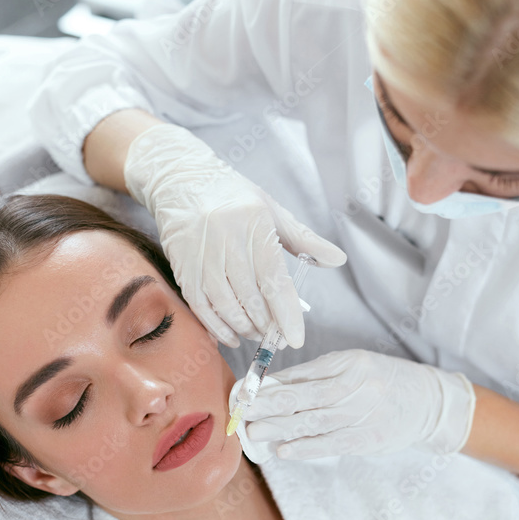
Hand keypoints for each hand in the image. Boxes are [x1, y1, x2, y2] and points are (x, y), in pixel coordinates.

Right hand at [124, 123, 345, 347]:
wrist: (180, 180)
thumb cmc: (233, 196)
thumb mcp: (272, 210)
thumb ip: (305, 239)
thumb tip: (338, 259)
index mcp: (253, 221)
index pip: (273, 278)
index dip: (286, 313)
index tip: (295, 338)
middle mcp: (225, 238)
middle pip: (250, 296)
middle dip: (268, 325)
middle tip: (279, 337)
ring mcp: (201, 255)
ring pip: (225, 305)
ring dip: (245, 328)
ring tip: (259, 334)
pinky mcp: (183, 267)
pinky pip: (201, 306)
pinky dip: (217, 327)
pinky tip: (232, 336)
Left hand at [239, 350, 476, 459]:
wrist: (430, 403)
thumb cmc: (384, 381)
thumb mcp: (355, 367)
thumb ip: (316, 377)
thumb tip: (271, 388)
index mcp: (352, 363)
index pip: (304, 375)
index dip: (271, 385)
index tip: (244, 392)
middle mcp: (359, 387)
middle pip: (306, 398)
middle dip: (269, 406)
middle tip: (242, 412)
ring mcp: (365, 414)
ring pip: (315, 422)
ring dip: (280, 429)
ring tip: (254, 433)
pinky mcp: (369, 439)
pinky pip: (331, 444)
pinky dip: (306, 448)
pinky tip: (284, 451)